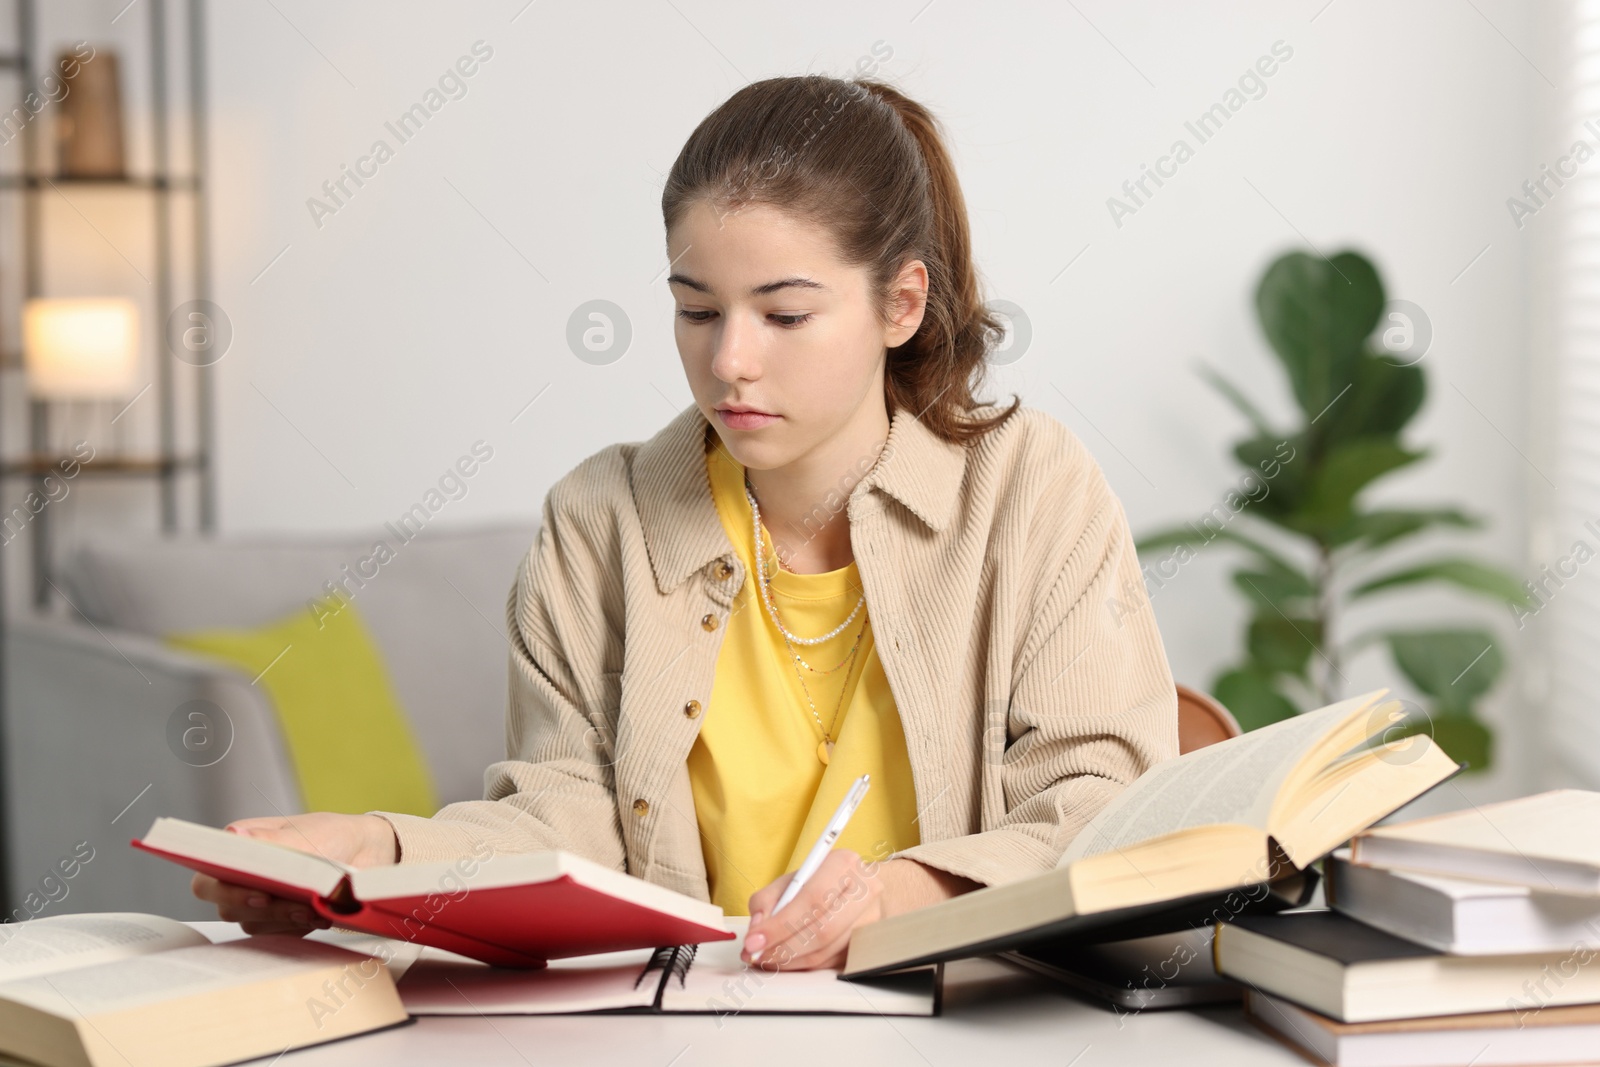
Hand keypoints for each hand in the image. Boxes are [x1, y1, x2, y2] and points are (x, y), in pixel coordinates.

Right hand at [189, 813, 398, 935]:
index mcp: (237, 848)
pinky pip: (276, 934)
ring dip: (284, 919)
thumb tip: (234, 835)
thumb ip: (273, 841)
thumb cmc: (331, 835)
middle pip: (228, 907)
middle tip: (297, 906)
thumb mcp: (306, 834)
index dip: (226, 891)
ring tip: (314, 909)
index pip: (209, 877)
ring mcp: (257, 901)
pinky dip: (297, 927)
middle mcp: (241, 876)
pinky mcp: (277, 920)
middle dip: (265, 909)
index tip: (261, 894)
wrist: (365, 854)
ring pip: (252, 923)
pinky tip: (320, 916)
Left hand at [740, 852, 977, 970]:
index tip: (756, 938)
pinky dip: (808, 967)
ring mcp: (873, 921)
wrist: (884, 891)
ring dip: (791, 961)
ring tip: (767, 961)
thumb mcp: (801, 874)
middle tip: (757, 955)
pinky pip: (836, 963)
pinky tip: (790, 964)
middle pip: (819, 928)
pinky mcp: (873, 945)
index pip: (810, 897)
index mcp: (844, 865)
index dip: (779, 923)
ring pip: (828, 950)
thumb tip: (758, 922)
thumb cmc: (834, 881)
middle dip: (782, 946)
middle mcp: (864, 892)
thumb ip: (774, 895)